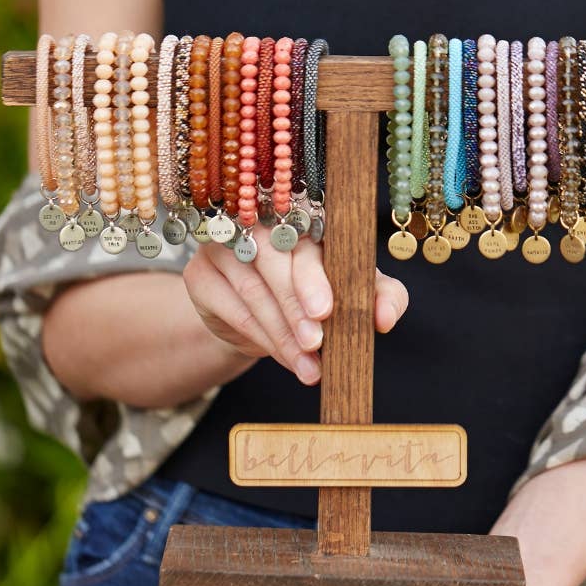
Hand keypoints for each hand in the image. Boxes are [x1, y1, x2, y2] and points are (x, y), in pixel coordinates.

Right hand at [183, 223, 408, 385]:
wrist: (262, 321)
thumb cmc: (315, 299)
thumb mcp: (353, 297)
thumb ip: (380, 299)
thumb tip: (385, 319)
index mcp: (305, 218)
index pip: (308, 238)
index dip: (314, 276)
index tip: (325, 312)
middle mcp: (262, 222)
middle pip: (276, 259)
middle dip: (296, 307)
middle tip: (315, 344)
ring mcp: (226, 244)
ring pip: (254, 289)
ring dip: (281, 333)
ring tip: (307, 367)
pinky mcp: (201, 273)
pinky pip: (231, 307)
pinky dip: (259, 337)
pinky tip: (281, 358)